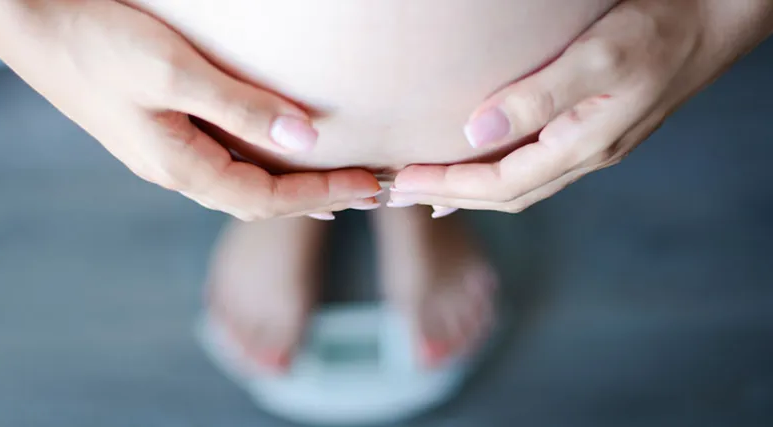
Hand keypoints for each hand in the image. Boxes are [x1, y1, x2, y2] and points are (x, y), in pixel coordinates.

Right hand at [0, 0, 380, 220]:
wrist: (32, 23)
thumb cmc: (96, 43)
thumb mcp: (174, 73)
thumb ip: (241, 108)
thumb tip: (304, 139)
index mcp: (180, 167)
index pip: (269, 200)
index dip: (324, 194)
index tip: (369, 186)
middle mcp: (175, 172)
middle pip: (261, 202)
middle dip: (318, 198)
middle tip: (368, 190)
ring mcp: (167, 156)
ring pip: (246, 186)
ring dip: (295, 189)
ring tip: (337, 186)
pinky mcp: (162, 134)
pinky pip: (229, 165)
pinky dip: (267, 169)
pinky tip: (281, 161)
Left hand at [391, 0, 772, 214]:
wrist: (714, 17)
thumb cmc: (660, 30)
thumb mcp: (597, 58)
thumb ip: (537, 98)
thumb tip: (475, 134)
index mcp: (583, 146)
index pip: (501, 185)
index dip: (448, 187)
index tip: (403, 182)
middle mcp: (585, 156)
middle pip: (505, 194)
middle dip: (449, 196)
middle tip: (399, 192)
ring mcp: (590, 145)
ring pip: (519, 184)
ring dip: (470, 190)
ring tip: (428, 189)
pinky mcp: (591, 129)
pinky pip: (534, 166)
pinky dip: (496, 173)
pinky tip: (478, 165)